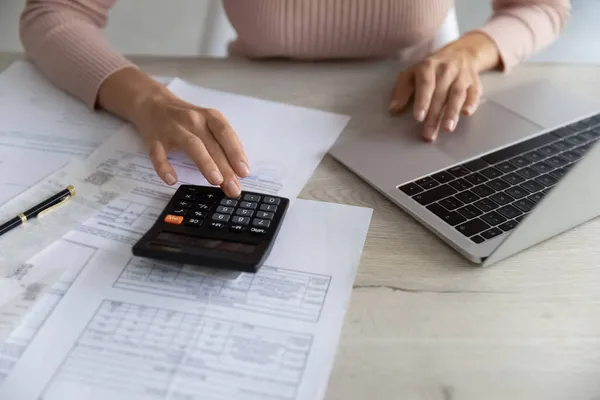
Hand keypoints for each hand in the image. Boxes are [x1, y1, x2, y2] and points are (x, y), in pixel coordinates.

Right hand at [131, 88, 249, 197]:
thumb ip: (219, 145)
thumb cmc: (185, 118)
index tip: (244, 172)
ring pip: (192, 145)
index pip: (226, 134)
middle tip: (234, 188)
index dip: (236, 153)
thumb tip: (236, 173)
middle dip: (225, 168)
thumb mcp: (206, 124)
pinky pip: (158, 154)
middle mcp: (192, 120)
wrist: (151, 102)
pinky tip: (172, 180)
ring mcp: (172, 129)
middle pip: (212, 144)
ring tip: (216, 181)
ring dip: (206, 163)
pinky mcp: (154, 139)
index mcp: (209, 117)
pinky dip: (164, 168)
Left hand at [389, 32, 500, 140]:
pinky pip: (474, 93)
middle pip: (440, 94)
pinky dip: (472, 103)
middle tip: (428, 134)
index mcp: (428, 66)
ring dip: (452, 113)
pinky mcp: (474, 82)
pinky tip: (466, 113)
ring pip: (457, 94)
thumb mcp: (412, 73)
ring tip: (447, 129)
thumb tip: (393, 109)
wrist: (461, 52)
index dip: (422, 100)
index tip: (418, 117)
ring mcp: (462, 75)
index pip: (426, 83)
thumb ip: (402, 90)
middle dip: (434, 115)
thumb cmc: (431, 68)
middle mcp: (446, 69)